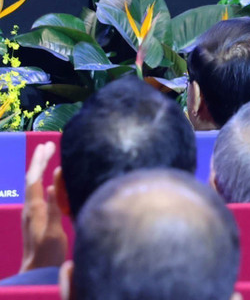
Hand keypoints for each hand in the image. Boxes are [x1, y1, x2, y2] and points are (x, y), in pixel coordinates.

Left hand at [20, 142, 66, 272]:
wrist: (37, 271)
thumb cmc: (47, 253)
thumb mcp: (53, 230)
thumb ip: (53, 207)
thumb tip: (53, 182)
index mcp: (34, 208)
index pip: (35, 179)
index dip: (40, 161)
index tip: (47, 145)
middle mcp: (31, 208)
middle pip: (32, 179)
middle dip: (38, 161)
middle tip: (47, 145)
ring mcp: (33, 213)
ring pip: (35, 186)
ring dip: (41, 169)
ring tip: (48, 157)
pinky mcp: (38, 218)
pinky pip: (40, 193)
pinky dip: (45, 181)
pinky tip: (52, 183)